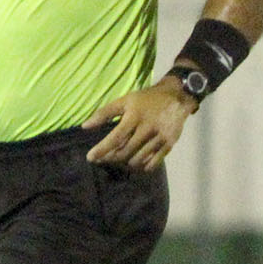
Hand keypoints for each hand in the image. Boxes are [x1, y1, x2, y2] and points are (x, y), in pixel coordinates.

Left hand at [83, 77, 197, 170]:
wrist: (177, 97)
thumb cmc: (147, 99)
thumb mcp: (125, 101)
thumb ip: (104, 113)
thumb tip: (85, 126)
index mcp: (135, 116)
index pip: (115, 137)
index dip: (102, 149)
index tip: (90, 158)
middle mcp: (147, 128)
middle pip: (125, 151)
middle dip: (111, 158)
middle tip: (102, 159)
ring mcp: (159, 138)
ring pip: (138, 159)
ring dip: (125, 163)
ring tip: (118, 160)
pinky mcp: (169, 144)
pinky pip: (154, 162)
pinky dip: (142, 166)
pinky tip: (136, 163)